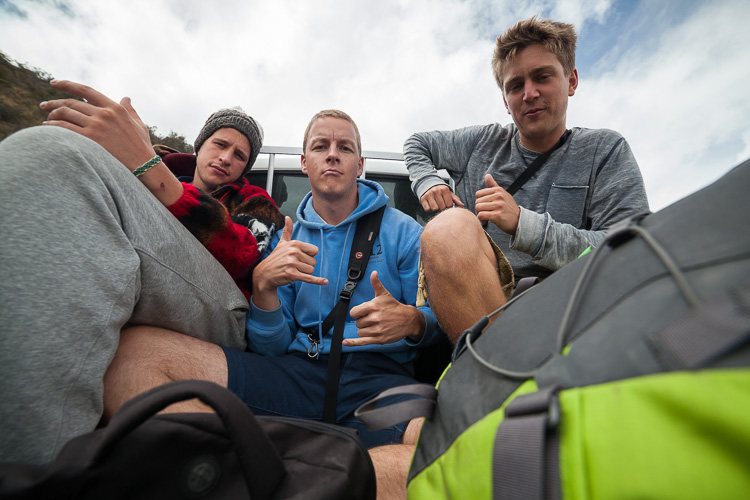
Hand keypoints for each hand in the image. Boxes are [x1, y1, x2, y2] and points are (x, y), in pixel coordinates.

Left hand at [40, 80, 154, 170]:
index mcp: (114, 108)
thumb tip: (126, 98)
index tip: (54, 83)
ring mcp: (96, 126)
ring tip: (46, 119)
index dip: (67, 84)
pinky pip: (64, 128)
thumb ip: (130, 110)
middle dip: (53, 102)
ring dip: (52, 115)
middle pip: (71, 103)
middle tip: (44, 105)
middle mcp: (104, 114)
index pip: (85, 90)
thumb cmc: (141, 147)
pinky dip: (52, 126)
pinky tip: (47, 128)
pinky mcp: (90, 140)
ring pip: (65, 113)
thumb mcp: (138, 124)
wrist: (143, 166)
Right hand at [252, 217, 327, 309]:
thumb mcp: (282, 243)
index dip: (309, 256)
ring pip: (311, 270)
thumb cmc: (276, 258)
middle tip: (294, 265)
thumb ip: (287, 230)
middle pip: (313, 261)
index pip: (314, 251)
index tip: (299, 257)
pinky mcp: (292, 274)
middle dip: (306, 265)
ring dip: (304, 273)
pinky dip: (318, 281)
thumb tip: (287, 217)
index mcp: (294, 244)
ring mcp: (292, 263)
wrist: (264, 273)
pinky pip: (309, 278)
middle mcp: (294, 252)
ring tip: (293, 271)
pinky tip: (325, 282)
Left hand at [344, 271, 424, 345]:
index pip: (354, 313)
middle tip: (371, 319)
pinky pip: (362, 342)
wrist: (408, 319)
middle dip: (362, 321)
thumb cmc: (394, 306)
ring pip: (360, 332)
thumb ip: (376, 284)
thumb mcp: (385, 294)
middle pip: (357, 323)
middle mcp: (375, 318)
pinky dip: (353, 343)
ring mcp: (377, 330)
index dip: (357, 313)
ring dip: (364, 330)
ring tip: (373, 326)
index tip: (362, 313)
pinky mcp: (380, 339)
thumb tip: (373, 273)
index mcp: (374, 306)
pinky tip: (345, 342)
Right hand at [420, 184, 463, 211]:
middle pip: (442, 207)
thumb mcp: (448, 193)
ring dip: (435, 209)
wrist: (428, 184)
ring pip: (435, 209)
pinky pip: (427, 209)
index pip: (449, 205)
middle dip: (442, 208)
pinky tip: (430, 205)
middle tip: (440, 204)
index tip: (446, 203)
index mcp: (444, 189)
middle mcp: (436, 191)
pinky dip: (429, 209)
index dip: (448, 206)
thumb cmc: (440, 190)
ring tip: (435, 204)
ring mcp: (429, 194)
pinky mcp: (423, 198)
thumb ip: (455, 199)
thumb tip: (462, 205)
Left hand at [475, 174, 519, 234]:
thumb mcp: (503, 194)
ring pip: (478, 208)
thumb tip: (487, 175)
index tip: (485, 206)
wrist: (519, 221)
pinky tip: (486, 221)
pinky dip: (481, 219)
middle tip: (485, 213)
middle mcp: (499, 196)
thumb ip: (493, 185)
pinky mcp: (497, 215)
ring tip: (486, 217)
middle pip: (477, 201)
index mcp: (498, 190)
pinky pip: (481, 215)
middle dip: (479, 209)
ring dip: (479, 214)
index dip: (479, 201)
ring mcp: (498, 206)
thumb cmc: (508, 208)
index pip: (478, 194)